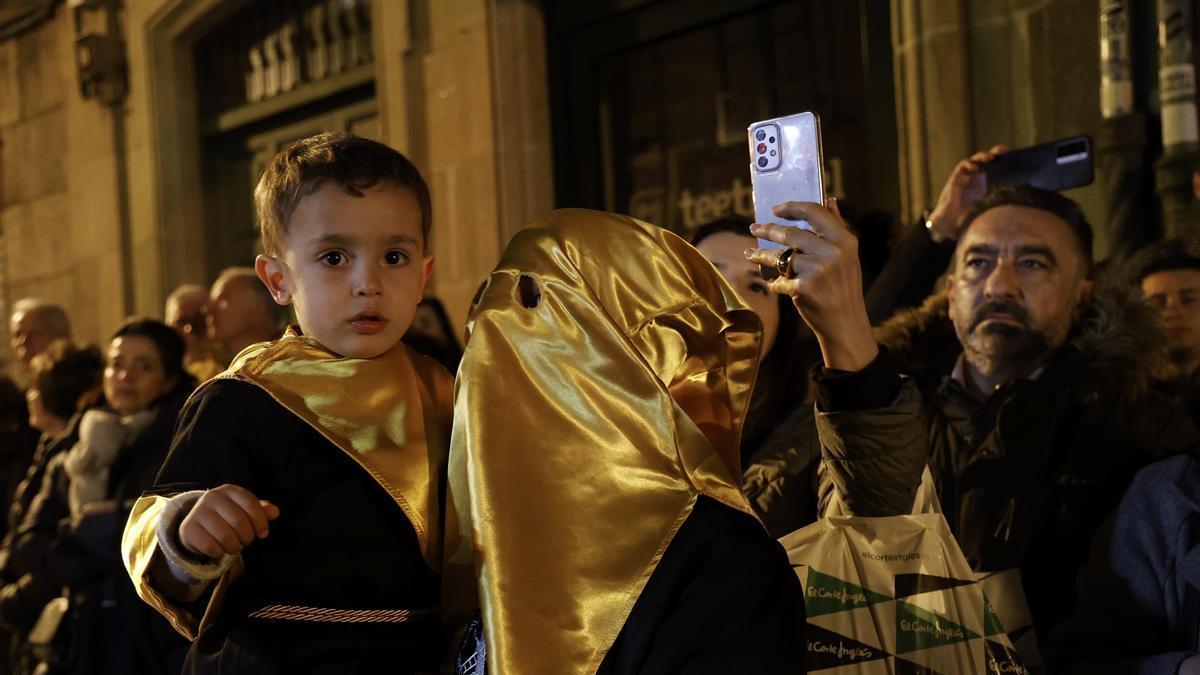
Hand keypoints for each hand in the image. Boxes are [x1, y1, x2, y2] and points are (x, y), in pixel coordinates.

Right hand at [179, 484, 279, 558]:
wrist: (197, 525)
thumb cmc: (227, 517)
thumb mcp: (245, 511)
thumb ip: (261, 511)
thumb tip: (275, 512)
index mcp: (229, 490)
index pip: (251, 505)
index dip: (261, 522)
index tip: (262, 534)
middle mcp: (212, 497)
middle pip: (239, 522)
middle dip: (247, 537)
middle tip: (246, 541)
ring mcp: (198, 512)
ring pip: (225, 537)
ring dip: (234, 547)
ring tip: (234, 546)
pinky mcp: (188, 529)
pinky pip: (211, 547)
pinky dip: (219, 553)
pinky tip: (219, 550)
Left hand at [746, 198, 877, 371]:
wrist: (846, 324)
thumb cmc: (844, 287)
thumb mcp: (848, 256)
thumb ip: (837, 227)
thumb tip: (828, 200)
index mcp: (845, 240)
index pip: (814, 212)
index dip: (792, 207)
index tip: (775, 209)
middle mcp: (833, 252)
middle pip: (791, 233)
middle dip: (768, 229)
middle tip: (754, 228)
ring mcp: (817, 270)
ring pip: (780, 256)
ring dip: (761, 255)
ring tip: (750, 254)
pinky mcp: (804, 288)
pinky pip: (780, 280)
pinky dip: (775, 283)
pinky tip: (773, 284)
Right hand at [927, 145, 1005, 240]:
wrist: (952, 223)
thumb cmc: (970, 216)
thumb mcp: (989, 207)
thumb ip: (1000, 201)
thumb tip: (1019, 201)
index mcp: (987, 182)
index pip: (996, 167)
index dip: (1004, 160)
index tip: (1013, 156)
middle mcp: (977, 177)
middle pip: (986, 161)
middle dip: (994, 154)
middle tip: (1002, 152)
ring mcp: (967, 176)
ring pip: (975, 160)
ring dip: (982, 157)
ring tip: (989, 157)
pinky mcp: (956, 178)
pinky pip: (962, 166)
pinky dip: (969, 164)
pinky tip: (975, 167)